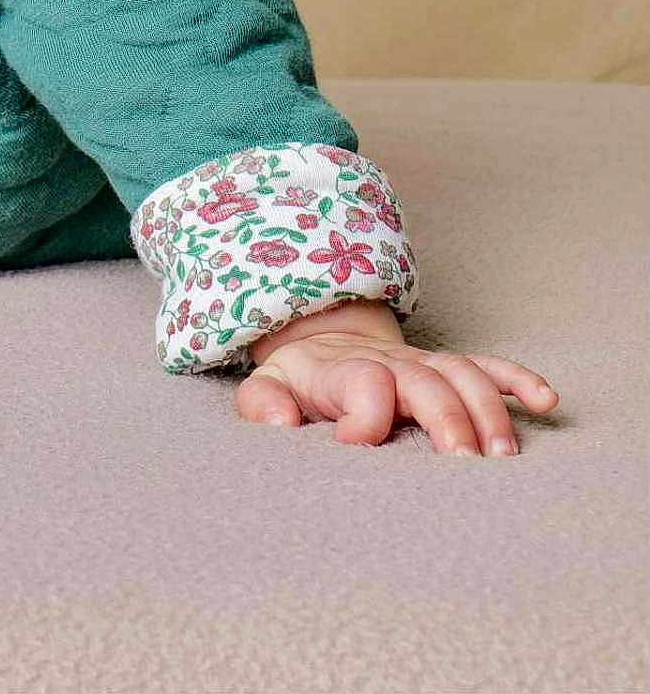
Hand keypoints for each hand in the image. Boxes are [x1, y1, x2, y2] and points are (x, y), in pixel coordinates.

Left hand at [237, 306, 558, 456]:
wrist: (322, 343)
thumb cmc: (299, 381)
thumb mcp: (266, 388)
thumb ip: (264, 405)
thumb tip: (281, 424)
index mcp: (344, 371)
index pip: (364, 383)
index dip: (365, 415)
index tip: (356, 446)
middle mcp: (391, 364)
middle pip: (426, 381)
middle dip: (447, 419)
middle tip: (463, 466)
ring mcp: (423, 364)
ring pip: (464, 375)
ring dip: (488, 410)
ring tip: (504, 457)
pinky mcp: (447, 368)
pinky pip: (488, 365)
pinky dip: (518, 379)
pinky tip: (546, 402)